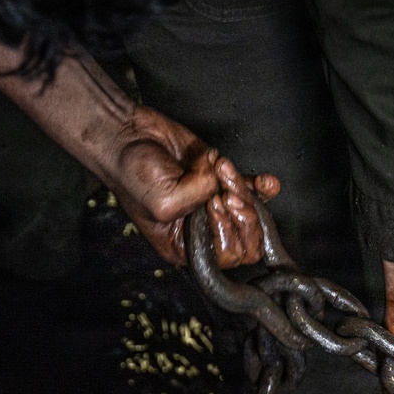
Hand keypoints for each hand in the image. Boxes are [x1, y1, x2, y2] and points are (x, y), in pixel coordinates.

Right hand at [106, 105, 279, 266]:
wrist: (128, 135)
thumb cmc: (132, 173)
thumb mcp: (162, 201)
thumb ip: (197, 198)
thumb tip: (222, 185)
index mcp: (183, 246)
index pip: (226, 257)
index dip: (227, 231)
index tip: (211, 205)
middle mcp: (201, 228)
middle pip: (246, 241)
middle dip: (242, 214)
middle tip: (224, 194)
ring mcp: (213, 202)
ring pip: (251, 211)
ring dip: (241, 188)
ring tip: (219, 167)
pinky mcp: (220, 178)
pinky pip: (254, 190)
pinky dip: (263, 185)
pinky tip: (265, 181)